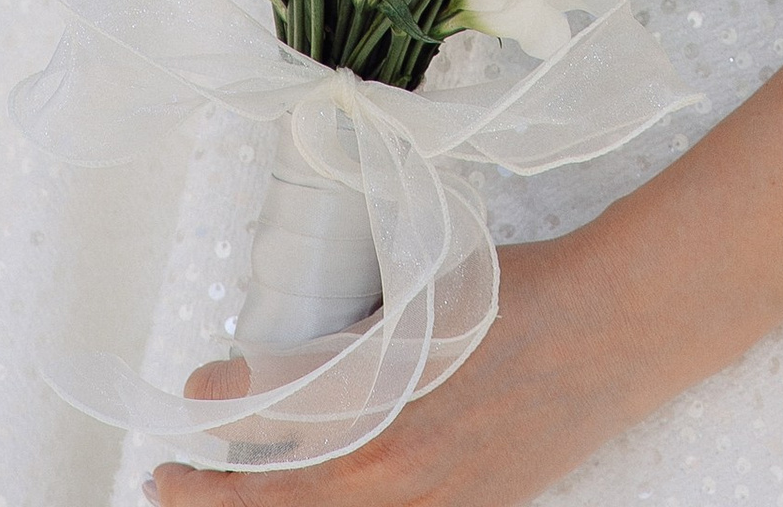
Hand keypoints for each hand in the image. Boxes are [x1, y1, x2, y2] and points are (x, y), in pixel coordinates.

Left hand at [149, 232, 668, 506]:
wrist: (613, 329)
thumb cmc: (522, 296)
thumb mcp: (423, 299)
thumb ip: (359, 340)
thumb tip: (301, 360)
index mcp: (377, 403)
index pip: (264, 417)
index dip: (217, 407)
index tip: (195, 395)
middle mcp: (394, 471)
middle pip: (276, 500)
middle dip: (209, 494)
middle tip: (169, 481)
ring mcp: (434, 506)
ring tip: (224, 502)